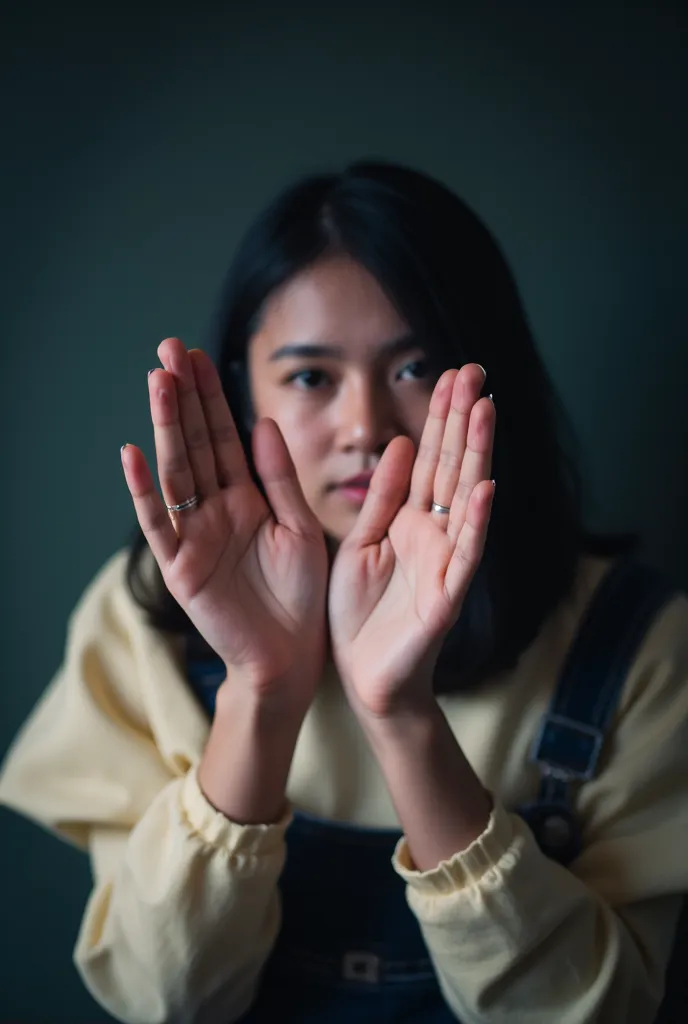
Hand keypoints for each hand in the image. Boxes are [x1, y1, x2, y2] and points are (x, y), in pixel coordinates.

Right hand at [121, 338, 327, 707]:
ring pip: (176, 472)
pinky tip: (132, 452)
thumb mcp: (299, 527)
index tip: (197, 354)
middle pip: (195, 444)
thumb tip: (261, 422)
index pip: (224, 437)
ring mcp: (194, 536)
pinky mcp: (181, 567)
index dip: (212, 398)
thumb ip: (280, 479)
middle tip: (168, 349)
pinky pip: (159, 524)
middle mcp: (215, 509)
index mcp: (246, 497)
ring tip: (157, 382)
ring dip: (165, 428)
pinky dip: (143, 491)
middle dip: (183, 398)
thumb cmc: (302, 595)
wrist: (294, 656)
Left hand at [329, 364, 494, 717]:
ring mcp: (445, 562)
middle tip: (475, 371)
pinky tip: (485, 489)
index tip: (451, 374)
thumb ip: (382, 498)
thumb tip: (404, 443)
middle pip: (451, 467)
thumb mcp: (361, 543)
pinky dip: (474, 523)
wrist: (365, 677)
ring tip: (486, 411)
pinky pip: (464, 555)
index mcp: (409, 519)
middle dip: (462, 420)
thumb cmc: (359, 613)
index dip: (440, 417)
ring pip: (465, 500)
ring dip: (476, 456)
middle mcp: (434, 533)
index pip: (430, 458)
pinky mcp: (447, 597)